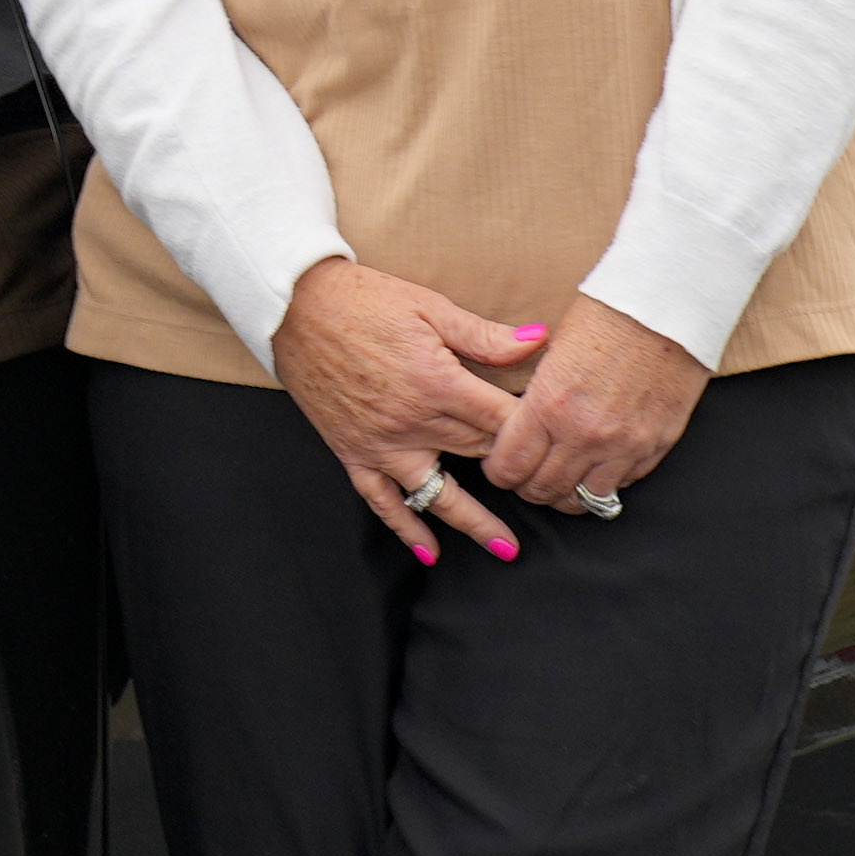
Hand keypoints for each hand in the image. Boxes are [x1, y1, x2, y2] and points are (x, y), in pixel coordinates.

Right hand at [271, 254, 552, 557]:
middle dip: (515, 468)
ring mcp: (382, 444)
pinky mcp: (354, 453)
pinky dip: (406, 530)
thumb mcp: (431, 307)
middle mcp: (412, 422)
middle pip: (480, 454)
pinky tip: (430, 553)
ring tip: (505, 548)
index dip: (534, 428)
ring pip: (438, 494)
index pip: (502, 420)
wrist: (296, 308)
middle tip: (546, 484)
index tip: (558, 437)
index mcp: (438, 383)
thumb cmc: (363, 302)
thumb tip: (540, 340)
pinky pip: (383, 502)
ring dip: (474, 522)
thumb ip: (486, 335)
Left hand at [473, 301, 705, 524]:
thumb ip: (538, 399)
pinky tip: (599, 463)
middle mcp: (585, 433)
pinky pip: (623, 484)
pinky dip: (606, 480)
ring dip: (568, 493)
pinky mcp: (657, 444)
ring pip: (583, 500)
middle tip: (528, 475)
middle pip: (543, 490)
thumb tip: (524, 429)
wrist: (668, 301)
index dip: (500, 472)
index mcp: (550, 404)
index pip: (510, 467)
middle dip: (529, 487)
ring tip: (564, 476)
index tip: (502, 465)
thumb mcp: (553, 351)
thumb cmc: (608, 314)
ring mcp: (625, 444)